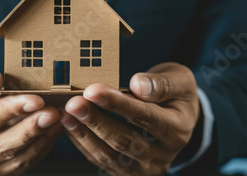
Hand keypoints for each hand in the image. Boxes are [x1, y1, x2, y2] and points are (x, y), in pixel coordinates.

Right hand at [0, 58, 61, 174]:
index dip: (12, 110)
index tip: (35, 100)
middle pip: (4, 146)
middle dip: (31, 128)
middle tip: (53, 112)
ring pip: (18, 157)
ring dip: (41, 138)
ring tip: (59, 118)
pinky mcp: (1, 168)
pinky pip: (26, 160)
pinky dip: (43, 145)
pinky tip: (56, 128)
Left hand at [61, 63, 199, 174]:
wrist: (178, 115)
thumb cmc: (175, 94)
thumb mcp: (179, 80)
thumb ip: (161, 84)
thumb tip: (138, 85)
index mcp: (178, 130)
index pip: (145, 117)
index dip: (117, 104)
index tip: (93, 91)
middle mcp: (162, 154)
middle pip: (124, 140)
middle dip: (95, 120)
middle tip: (74, 103)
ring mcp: (144, 167)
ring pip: (109, 155)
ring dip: (85, 133)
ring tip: (67, 113)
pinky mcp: (127, 171)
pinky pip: (101, 160)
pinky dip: (83, 143)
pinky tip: (70, 125)